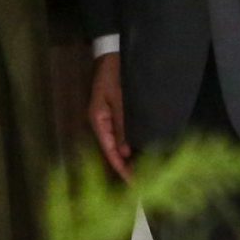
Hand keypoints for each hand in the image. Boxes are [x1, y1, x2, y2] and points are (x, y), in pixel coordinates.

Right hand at [88, 51, 132, 180]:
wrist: (110, 56)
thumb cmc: (114, 76)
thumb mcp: (120, 100)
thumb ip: (123, 125)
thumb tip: (126, 152)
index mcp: (98, 121)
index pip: (109, 151)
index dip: (120, 168)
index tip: (133, 183)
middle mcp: (100, 123)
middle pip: (112, 151)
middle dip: (124, 166)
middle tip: (141, 183)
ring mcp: (106, 119)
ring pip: (116, 145)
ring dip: (127, 158)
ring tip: (141, 173)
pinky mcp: (113, 114)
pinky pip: (120, 136)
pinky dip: (128, 146)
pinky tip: (137, 153)